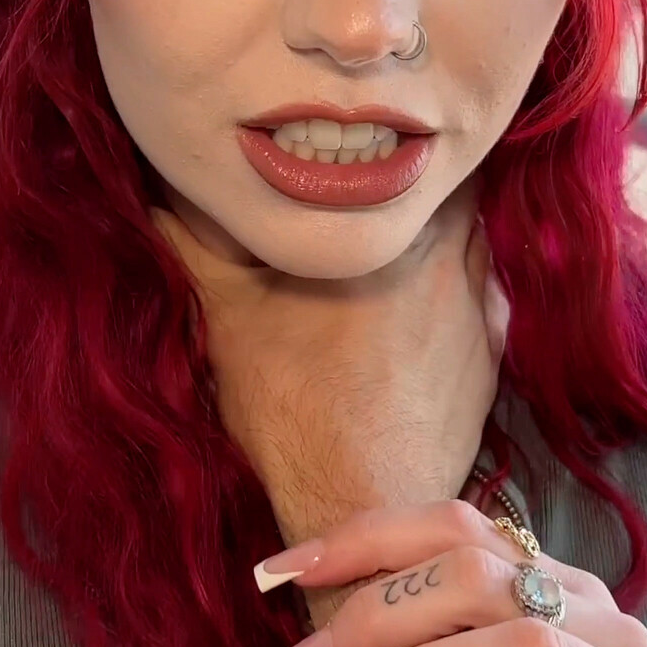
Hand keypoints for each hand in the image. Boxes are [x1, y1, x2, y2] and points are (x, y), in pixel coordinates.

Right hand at [152, 176, 509, 545]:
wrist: (359, 498)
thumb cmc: (292, 399)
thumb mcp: (225, 311)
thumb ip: (193, 243)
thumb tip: (153, 199)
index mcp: (391, 228)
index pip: (419, 154)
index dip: (395, 149)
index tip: (367, 151)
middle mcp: (450, 257)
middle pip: (455, 196)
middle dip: (422, 194)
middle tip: (379, 199)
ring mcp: (479, 311)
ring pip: (476, 247)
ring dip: (448, 241)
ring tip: (403, 251)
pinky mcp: (492, 361)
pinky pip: (489, 303)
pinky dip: (465, 296)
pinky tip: (431, 310)